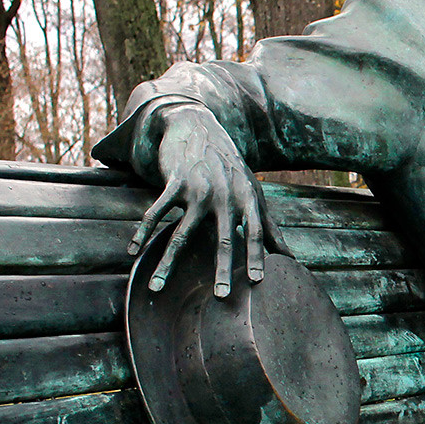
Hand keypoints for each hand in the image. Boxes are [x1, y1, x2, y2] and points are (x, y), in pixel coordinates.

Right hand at [127, 105, 285, 296]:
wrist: (197, 127)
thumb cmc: (229, 168)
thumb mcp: (253, 192)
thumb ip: (269, 226)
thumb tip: (291, 257)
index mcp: (247, 198)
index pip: (255, 232)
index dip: (256, 256)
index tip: (256, 281)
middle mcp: (225, 194)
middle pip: (224, 238)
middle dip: (222, 268)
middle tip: (221, 296)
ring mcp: (198, 189)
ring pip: (182, 233)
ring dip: (167, 263)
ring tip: (157, 287)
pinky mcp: (174, 182)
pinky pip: (156, 213)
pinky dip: (142, 233)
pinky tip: (133, 251)